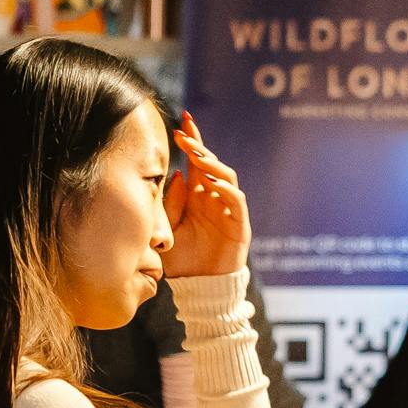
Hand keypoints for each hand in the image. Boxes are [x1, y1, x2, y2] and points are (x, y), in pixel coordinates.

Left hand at [157, 112, 249, 280]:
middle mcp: (214, 199)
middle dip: (199, 146)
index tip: (182, 120)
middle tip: (185, 133)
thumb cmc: (183, 259)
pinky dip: (226, 190)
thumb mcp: (168, 228)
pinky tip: (213, 183)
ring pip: (226, 178)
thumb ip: (172, 204)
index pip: (196, 163)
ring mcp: (228, 211)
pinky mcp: (239, 226)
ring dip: (212, 164)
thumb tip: (177, 175)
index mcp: (198, 197)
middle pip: (211, 165)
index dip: (193, 141)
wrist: (198, 287)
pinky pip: (237, 202)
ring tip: (197, 155)